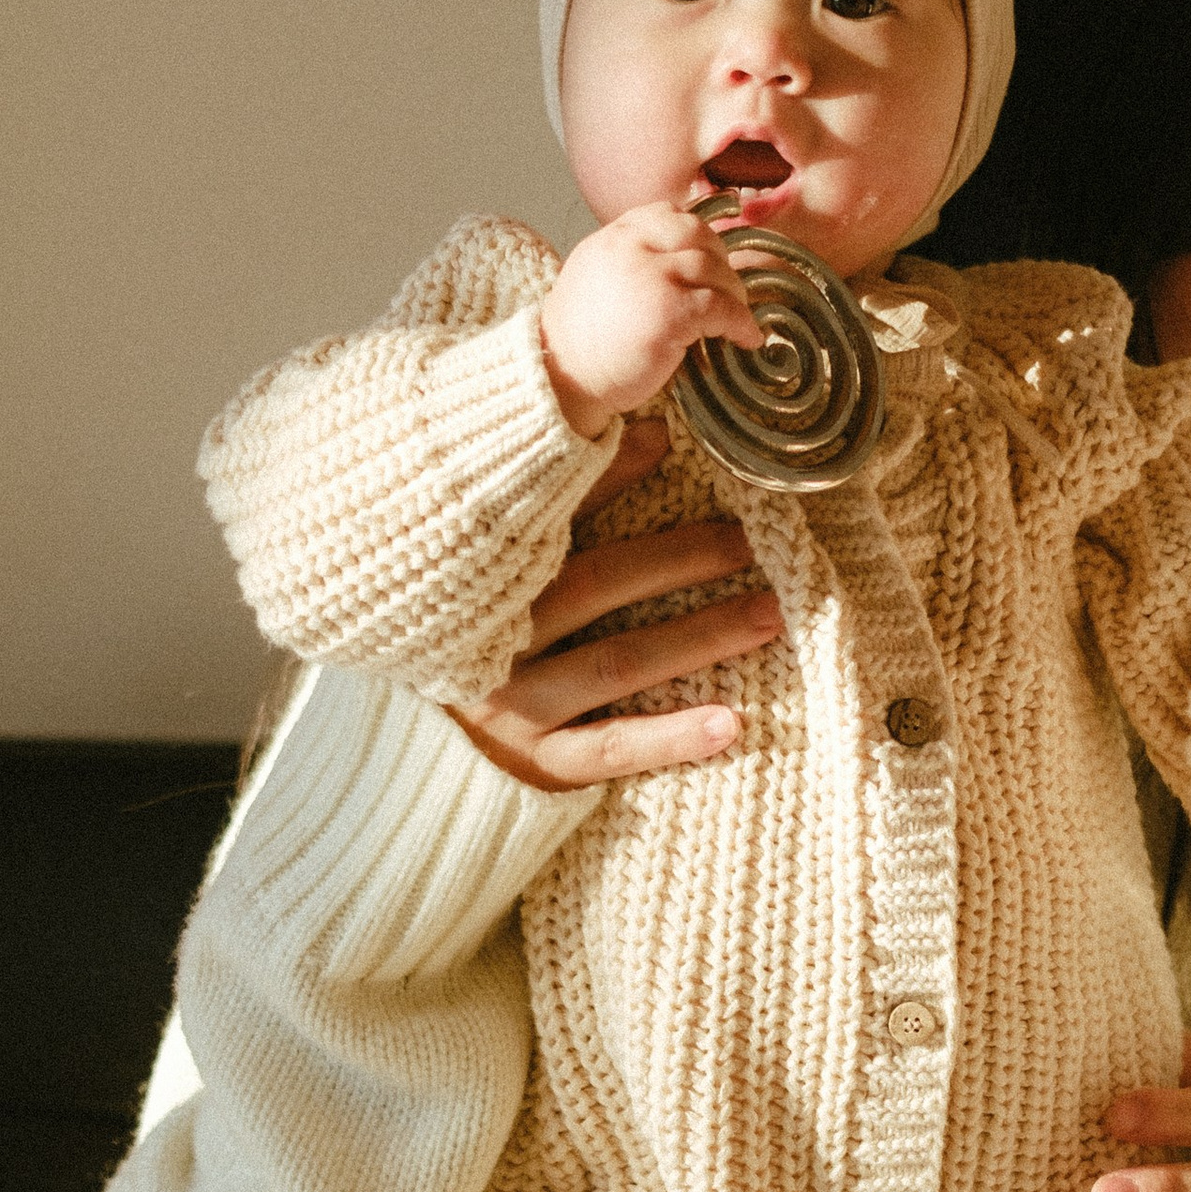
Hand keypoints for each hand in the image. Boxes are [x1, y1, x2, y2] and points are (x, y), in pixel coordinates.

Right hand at [452, 421, 782, 789]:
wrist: (422, 755)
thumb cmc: (478, 642)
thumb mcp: (504, 569)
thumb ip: (567, 503)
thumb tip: (654, 428)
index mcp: (484, 579)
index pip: (551, 517)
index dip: (607, 475)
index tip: (666, 439)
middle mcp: (497, 636)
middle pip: (597, 585)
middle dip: (680, 559)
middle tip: (751, 540)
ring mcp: (514, 704)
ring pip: (616, 663)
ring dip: (697, 638)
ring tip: (768, 615)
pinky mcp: (537, 764)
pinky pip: (610, 746)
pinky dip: (671, 737)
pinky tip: (731, 722)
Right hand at [541, 203, 762, 438]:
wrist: (561, 377)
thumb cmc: (582, 339)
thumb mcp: (597, 277)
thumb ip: (631, 258)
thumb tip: (678, 259)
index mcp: (614, 236)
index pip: (669, 214)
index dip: (698, 236)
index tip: (709, 260)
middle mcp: (632, 248)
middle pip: (699, 236)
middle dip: (721, 262)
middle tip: (728, 292)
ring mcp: (652, 277)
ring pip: (714, 270)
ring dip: (734, 295)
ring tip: (736, 320)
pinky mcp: (670, 313)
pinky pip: (721, 307)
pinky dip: (741, 322)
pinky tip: (746, 338)